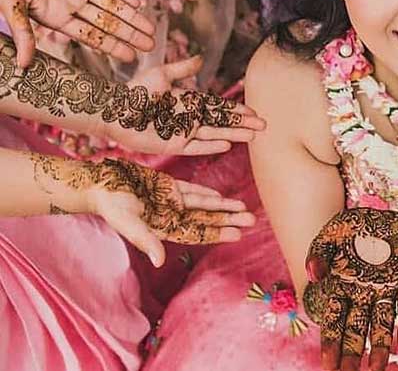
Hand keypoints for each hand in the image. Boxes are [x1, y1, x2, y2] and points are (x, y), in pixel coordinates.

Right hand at [0, 0, 154, 66]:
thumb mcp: (9, 1)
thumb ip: (23, 31)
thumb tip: (25, 67)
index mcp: (55, 15)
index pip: (91, 35)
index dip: (112, 46)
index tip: (132, 58)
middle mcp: (70, 1)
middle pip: (108, 21)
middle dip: (130, 33)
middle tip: (152, 46)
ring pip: (112, 0)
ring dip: (133, 14)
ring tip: (152, 27)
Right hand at [84, 157, 253, 265]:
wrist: (99, 183)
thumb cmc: (110, 203)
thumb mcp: (127, 221)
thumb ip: (145, 240)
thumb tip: (160, 261)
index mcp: (163, 227)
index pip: (197, 233)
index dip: (216, 234)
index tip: (237, 234)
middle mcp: (171, 216)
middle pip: (205, 220)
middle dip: (228, 220)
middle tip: (251, 220)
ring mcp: (170, 201)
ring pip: (203, 205)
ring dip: (223, 206)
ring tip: (243, 207)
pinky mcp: (166, 185)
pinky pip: (191, 191)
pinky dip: (206, 193)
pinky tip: (220, 197)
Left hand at [104, 56, 266, 155]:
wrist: (115, 110)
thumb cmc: (135, 91)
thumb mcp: (162, 74)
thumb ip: (183, 69)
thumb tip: (201, 58)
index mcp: (188, 102)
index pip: (219, 107)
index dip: (236, 110)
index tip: (254, 111)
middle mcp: (189, 119)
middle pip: (222, 122)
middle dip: (243, 123)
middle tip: (264, 125)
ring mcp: (182, 133)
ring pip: (215, 134)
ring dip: (235, 134)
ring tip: (254, 136)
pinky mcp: (173, 145)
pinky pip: (197, 146)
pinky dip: (212, 146)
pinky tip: (228, 145)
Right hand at [303, 208, 397, 370]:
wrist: (376, 211)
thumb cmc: (348, 230)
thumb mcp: (328, 237)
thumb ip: (318, 255)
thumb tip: (313, 274)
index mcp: (341, 288)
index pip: (334, 321)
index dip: (331, 343)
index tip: (328, 366)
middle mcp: (363, 293)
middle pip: (357, 329)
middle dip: (353, 353)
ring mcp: (386, 287)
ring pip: (382, 322)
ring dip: (381, 346)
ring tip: (378, 369)